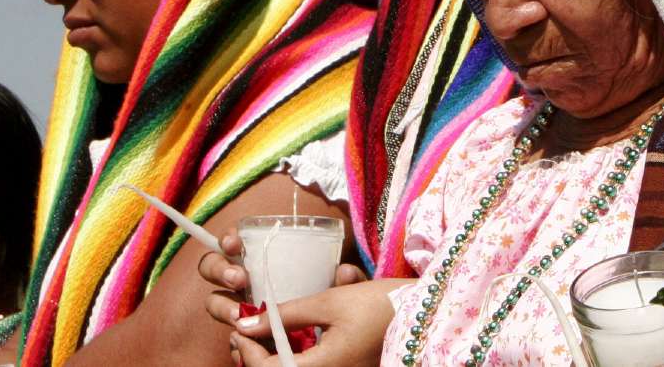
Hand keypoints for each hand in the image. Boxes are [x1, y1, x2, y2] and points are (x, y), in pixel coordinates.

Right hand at [202, 227, 368, 327]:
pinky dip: (233, 337)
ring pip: (216, 302)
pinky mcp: (243, 334)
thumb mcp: (340, 287)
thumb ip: (345, 281)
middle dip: (219, 271)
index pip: (234, 244)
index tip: (236, 244)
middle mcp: (243, 281)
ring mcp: (240, 307)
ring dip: (221, 305)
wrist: (336, 332)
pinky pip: (230, 335)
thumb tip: (346, 273)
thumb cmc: (331, 297)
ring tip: (238, 314)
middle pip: (214, 270)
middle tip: (240, 280)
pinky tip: (240, 339)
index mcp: (259, 259)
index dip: (227, 240)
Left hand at [224, 279, 405, 366]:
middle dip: (254, 359)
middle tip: (243, 334)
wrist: (425, 315)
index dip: (247, 352)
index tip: (237, 329)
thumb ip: (286, 315)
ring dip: (272, 360)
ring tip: (262, 337)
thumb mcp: (331, 302)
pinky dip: (293, 360)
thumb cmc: (380, 305)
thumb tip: (245, 323)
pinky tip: (291, 343)